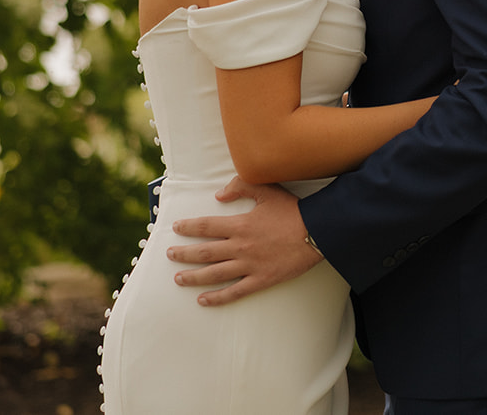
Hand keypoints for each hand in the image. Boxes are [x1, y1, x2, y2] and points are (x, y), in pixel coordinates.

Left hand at [165, 177, 321, 305]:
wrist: (317, 232)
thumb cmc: (293, 210)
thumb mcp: (267, 190)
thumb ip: (241, 187)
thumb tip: (219, 194)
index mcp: (240, 225)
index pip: (206, 226)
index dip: (188, 227)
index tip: (175, 228)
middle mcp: (240, 247)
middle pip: (204, 253)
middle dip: (184, 254)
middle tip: (169, 254)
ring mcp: (249, 266)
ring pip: (214, 274)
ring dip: (193, 277)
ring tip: (179, 278)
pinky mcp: (261, 280)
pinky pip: (235, 292)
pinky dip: (217, 298)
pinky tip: (203, 300)